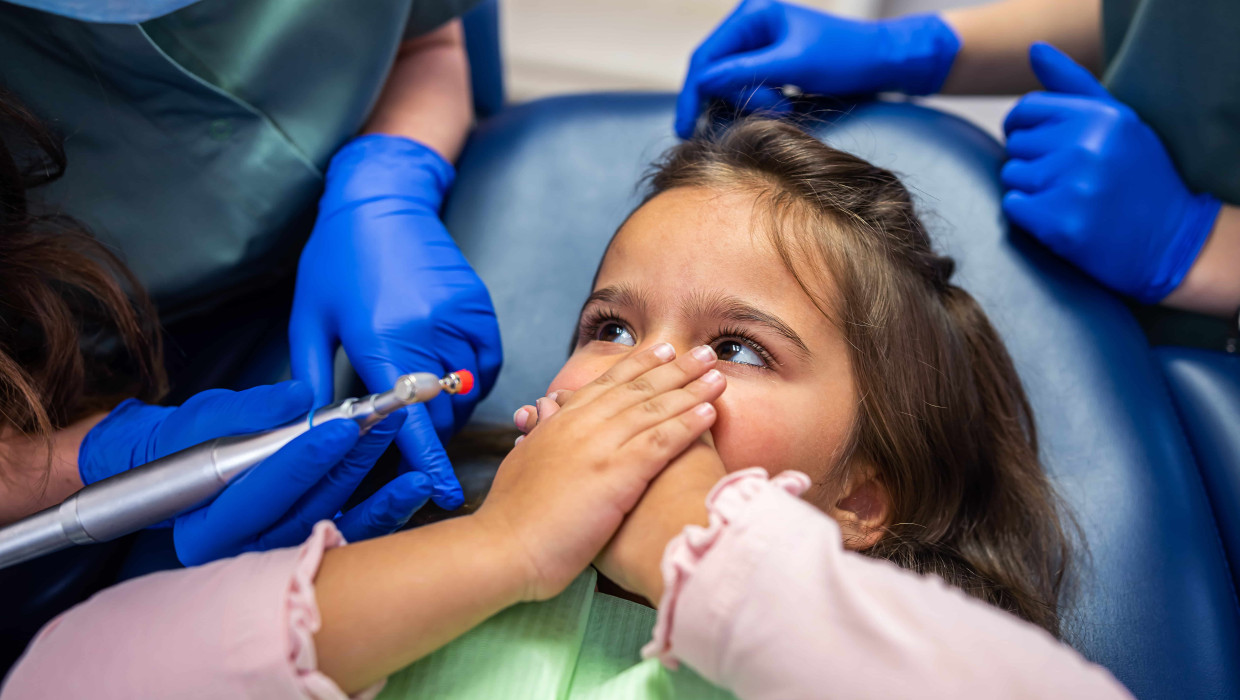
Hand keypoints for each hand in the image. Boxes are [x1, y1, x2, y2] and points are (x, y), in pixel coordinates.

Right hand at [80, 382, 432, 565]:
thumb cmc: (193, 442)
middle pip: (305, 508)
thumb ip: (252, 410)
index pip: (261, 494)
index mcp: (206, 527)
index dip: (303, 459)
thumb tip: (299, 395)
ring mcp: (283, 556)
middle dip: (347, 461)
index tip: (341, 426)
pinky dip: (386, 509)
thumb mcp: (207, 417)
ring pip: (335, 519)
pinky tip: (412, 484)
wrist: (193, 468)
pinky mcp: (314, 550)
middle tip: (381, 420)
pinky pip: (355, 534)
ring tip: (395, 434)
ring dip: (371, 477)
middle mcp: (245, 552)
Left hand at [289, 135, 501, 509]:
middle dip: (427, 431)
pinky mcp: (478, 306)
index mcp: (380, 338)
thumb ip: (309, 379)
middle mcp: (426, 330)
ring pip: (468, 390)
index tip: (444, 492)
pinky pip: (487, 362)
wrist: (381, 199)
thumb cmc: (337, 257)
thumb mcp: (309, 319)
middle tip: (404, 429)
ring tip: (422, 394)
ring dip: (449, 405)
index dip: (429, 461)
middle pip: (442, 410)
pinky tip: (446, 372)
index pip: (411, 418)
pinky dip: (472, 378)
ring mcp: (458, 316)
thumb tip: (313, 429)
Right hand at [475, 343, 724, 600]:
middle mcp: (581, 426)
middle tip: (704, 351)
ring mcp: (599, 448)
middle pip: (637, 388)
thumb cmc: (512, 517)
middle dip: (675, 368)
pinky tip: (709, 412)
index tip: (662, 349)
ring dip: (690, 390)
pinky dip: (686, 424)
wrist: (502, 548)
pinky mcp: (616, 474)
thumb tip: (541, 408)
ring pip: (653, 409)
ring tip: (718, 375)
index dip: (638, 365)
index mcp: (560, 423)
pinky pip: (659, 442)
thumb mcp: (522, 461)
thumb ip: (538, 432)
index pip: (606, 384)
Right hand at [676, 0, 959, 137]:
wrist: (882, 62)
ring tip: (781, 109)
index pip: (706, 58)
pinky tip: (780, 107)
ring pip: (730, 81)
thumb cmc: (845, 57)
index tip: (686, 128)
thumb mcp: (793, 64)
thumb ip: (745, 71)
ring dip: (748, 101)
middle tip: (748, 118)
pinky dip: (758, 100)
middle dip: (726, 98)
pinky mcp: (770, 61)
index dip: (694, 94)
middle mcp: (750, 23)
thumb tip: (703, 83)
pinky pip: (747, 85)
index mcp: (752, 13)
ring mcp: (759, 42)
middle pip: (713, 69)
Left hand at [1001, 43, 1222, 302]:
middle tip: (1066, 177)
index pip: (1028, 109)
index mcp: (1100, 117)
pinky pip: (1012, 206)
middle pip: (1016, 143)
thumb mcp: (1118, 119)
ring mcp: (1073, 187)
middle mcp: (1086, 147)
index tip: (1039, 143)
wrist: (1167, 240)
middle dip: (1032, 159)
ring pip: (1011, 175)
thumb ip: (1072, 83)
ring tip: (1066, 196)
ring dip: (1030, 187)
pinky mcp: (1060, 224)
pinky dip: (1027, 213)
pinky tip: (1058, 216)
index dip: (1024, 126)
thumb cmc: (1137, 174)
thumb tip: (1034, 50)